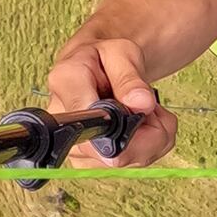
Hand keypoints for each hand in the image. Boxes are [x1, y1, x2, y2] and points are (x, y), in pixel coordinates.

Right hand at [49, 38, 179, 168]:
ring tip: (143, 109)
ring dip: (153, 137)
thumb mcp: (122, 53)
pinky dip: (152, 144)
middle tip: (149, 103)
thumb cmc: (105, 57)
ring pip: (130, 161)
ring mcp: (75, 147)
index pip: (89, 123)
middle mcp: (63, 123)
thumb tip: (141, 105)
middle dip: (149, 132)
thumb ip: (130, 78)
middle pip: (114, 154)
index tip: (143, 114)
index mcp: (66, 83)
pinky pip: (135, 163)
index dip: (123, 131)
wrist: (94, 66)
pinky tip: (142, 123)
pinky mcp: (90, 161)